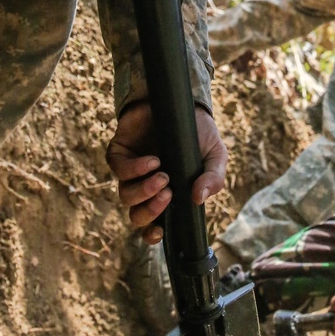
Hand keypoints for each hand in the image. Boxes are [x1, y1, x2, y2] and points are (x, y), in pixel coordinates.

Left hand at [106, 101, 227, 239]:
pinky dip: (136, 169)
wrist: (182, 100)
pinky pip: (119, 169)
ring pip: (126, 195)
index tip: (159, 232)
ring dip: (144, 191)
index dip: (152, 234)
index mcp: (168, 194)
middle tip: (168, 194)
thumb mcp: (215, 155)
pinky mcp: (119, 152)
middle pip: (136, 216)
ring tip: (163, 177)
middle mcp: (146, 187)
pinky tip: (153, 161)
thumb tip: (199, 199)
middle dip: (150, 211)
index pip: (153, 224)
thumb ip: (214, 178)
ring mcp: (131, 171)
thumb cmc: (198, 133)